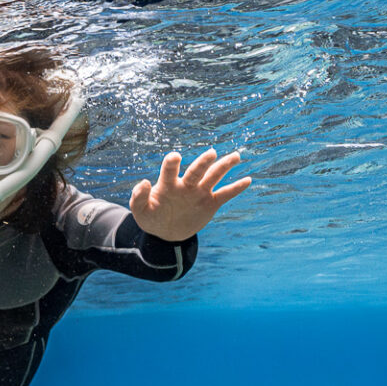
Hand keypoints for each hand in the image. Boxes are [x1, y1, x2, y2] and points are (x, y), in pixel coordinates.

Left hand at [129, 148, 252, 241]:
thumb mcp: (141, 212)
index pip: (170, 170)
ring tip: (236, 156)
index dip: (172, 163)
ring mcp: (199, 193)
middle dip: (203, 162)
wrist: (166, 232)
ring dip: (224, 166)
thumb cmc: (152, 217)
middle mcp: (186, 185)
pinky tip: (248, 180)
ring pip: (214, 177)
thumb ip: (138, 198)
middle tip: (212, 153)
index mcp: (168, 184)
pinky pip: (225, 194)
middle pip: (196, 171)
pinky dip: (236, 188)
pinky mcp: (210, 203)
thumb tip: (145, 182)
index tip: (175, 157)